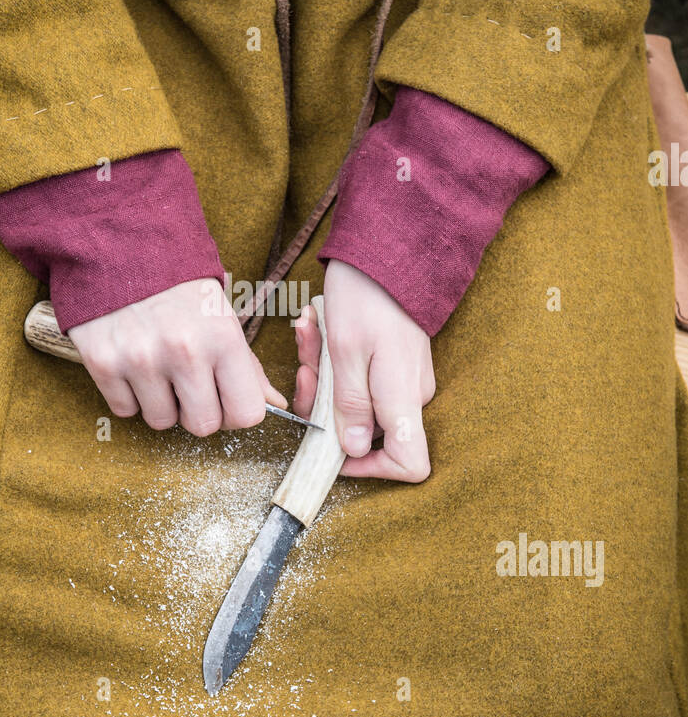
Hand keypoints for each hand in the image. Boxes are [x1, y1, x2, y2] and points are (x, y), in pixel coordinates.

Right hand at [68, 278, 286, 434]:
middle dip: (197, 411)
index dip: (236, 411)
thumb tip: (274, 402)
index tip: (224, 398)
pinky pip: (124, 410)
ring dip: (161, 403)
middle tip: (187, 383)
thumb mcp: (221, 316)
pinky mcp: (102, 363)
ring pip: (161, 422)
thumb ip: (247, 364)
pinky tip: (130, 363)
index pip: (247, 414)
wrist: (121, 247)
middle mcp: (184, 352)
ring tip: (157, 366)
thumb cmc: (179, 285)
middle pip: (203, 426)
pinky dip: (128, 395)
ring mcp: (140, 359)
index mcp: (222, 337)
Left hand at [293, 260, 434, 480]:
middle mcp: (409, 395)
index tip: (332, 447)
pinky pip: (359, 377)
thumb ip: (350, 405)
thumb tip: (352, 450)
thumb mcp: (345, 351)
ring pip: (355, 401)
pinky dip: (334, 360)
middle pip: (366, 432)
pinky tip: (319, 329)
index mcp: (402, 398)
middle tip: (306, 367)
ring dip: (323, 375)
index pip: (409, 464)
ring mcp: (403, 379)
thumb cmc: (366, 294)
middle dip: (325, 405)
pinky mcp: (393, 363)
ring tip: (309, 335)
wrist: (390, 246)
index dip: (371, 470)